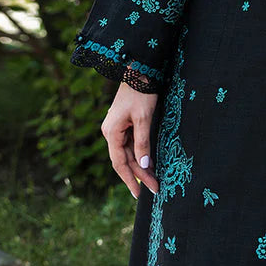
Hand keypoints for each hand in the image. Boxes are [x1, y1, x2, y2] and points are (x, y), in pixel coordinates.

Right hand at [101, 81, 159, 198]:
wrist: (140, 72)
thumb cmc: (142, 94)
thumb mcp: (144, 119)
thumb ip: (143, 143)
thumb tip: (143, 166)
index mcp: (111, 132)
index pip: (120, 163)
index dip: (130, 179)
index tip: (141, 193)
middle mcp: (110, 133)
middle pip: (124, 160)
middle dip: (139, 176)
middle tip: (154, 189)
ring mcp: (116, 129)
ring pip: (127, 154)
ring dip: (139, 167)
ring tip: (153, 180)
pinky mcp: (123, 125)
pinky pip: (130, 145)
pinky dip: (139, 156)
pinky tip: (148, 164)